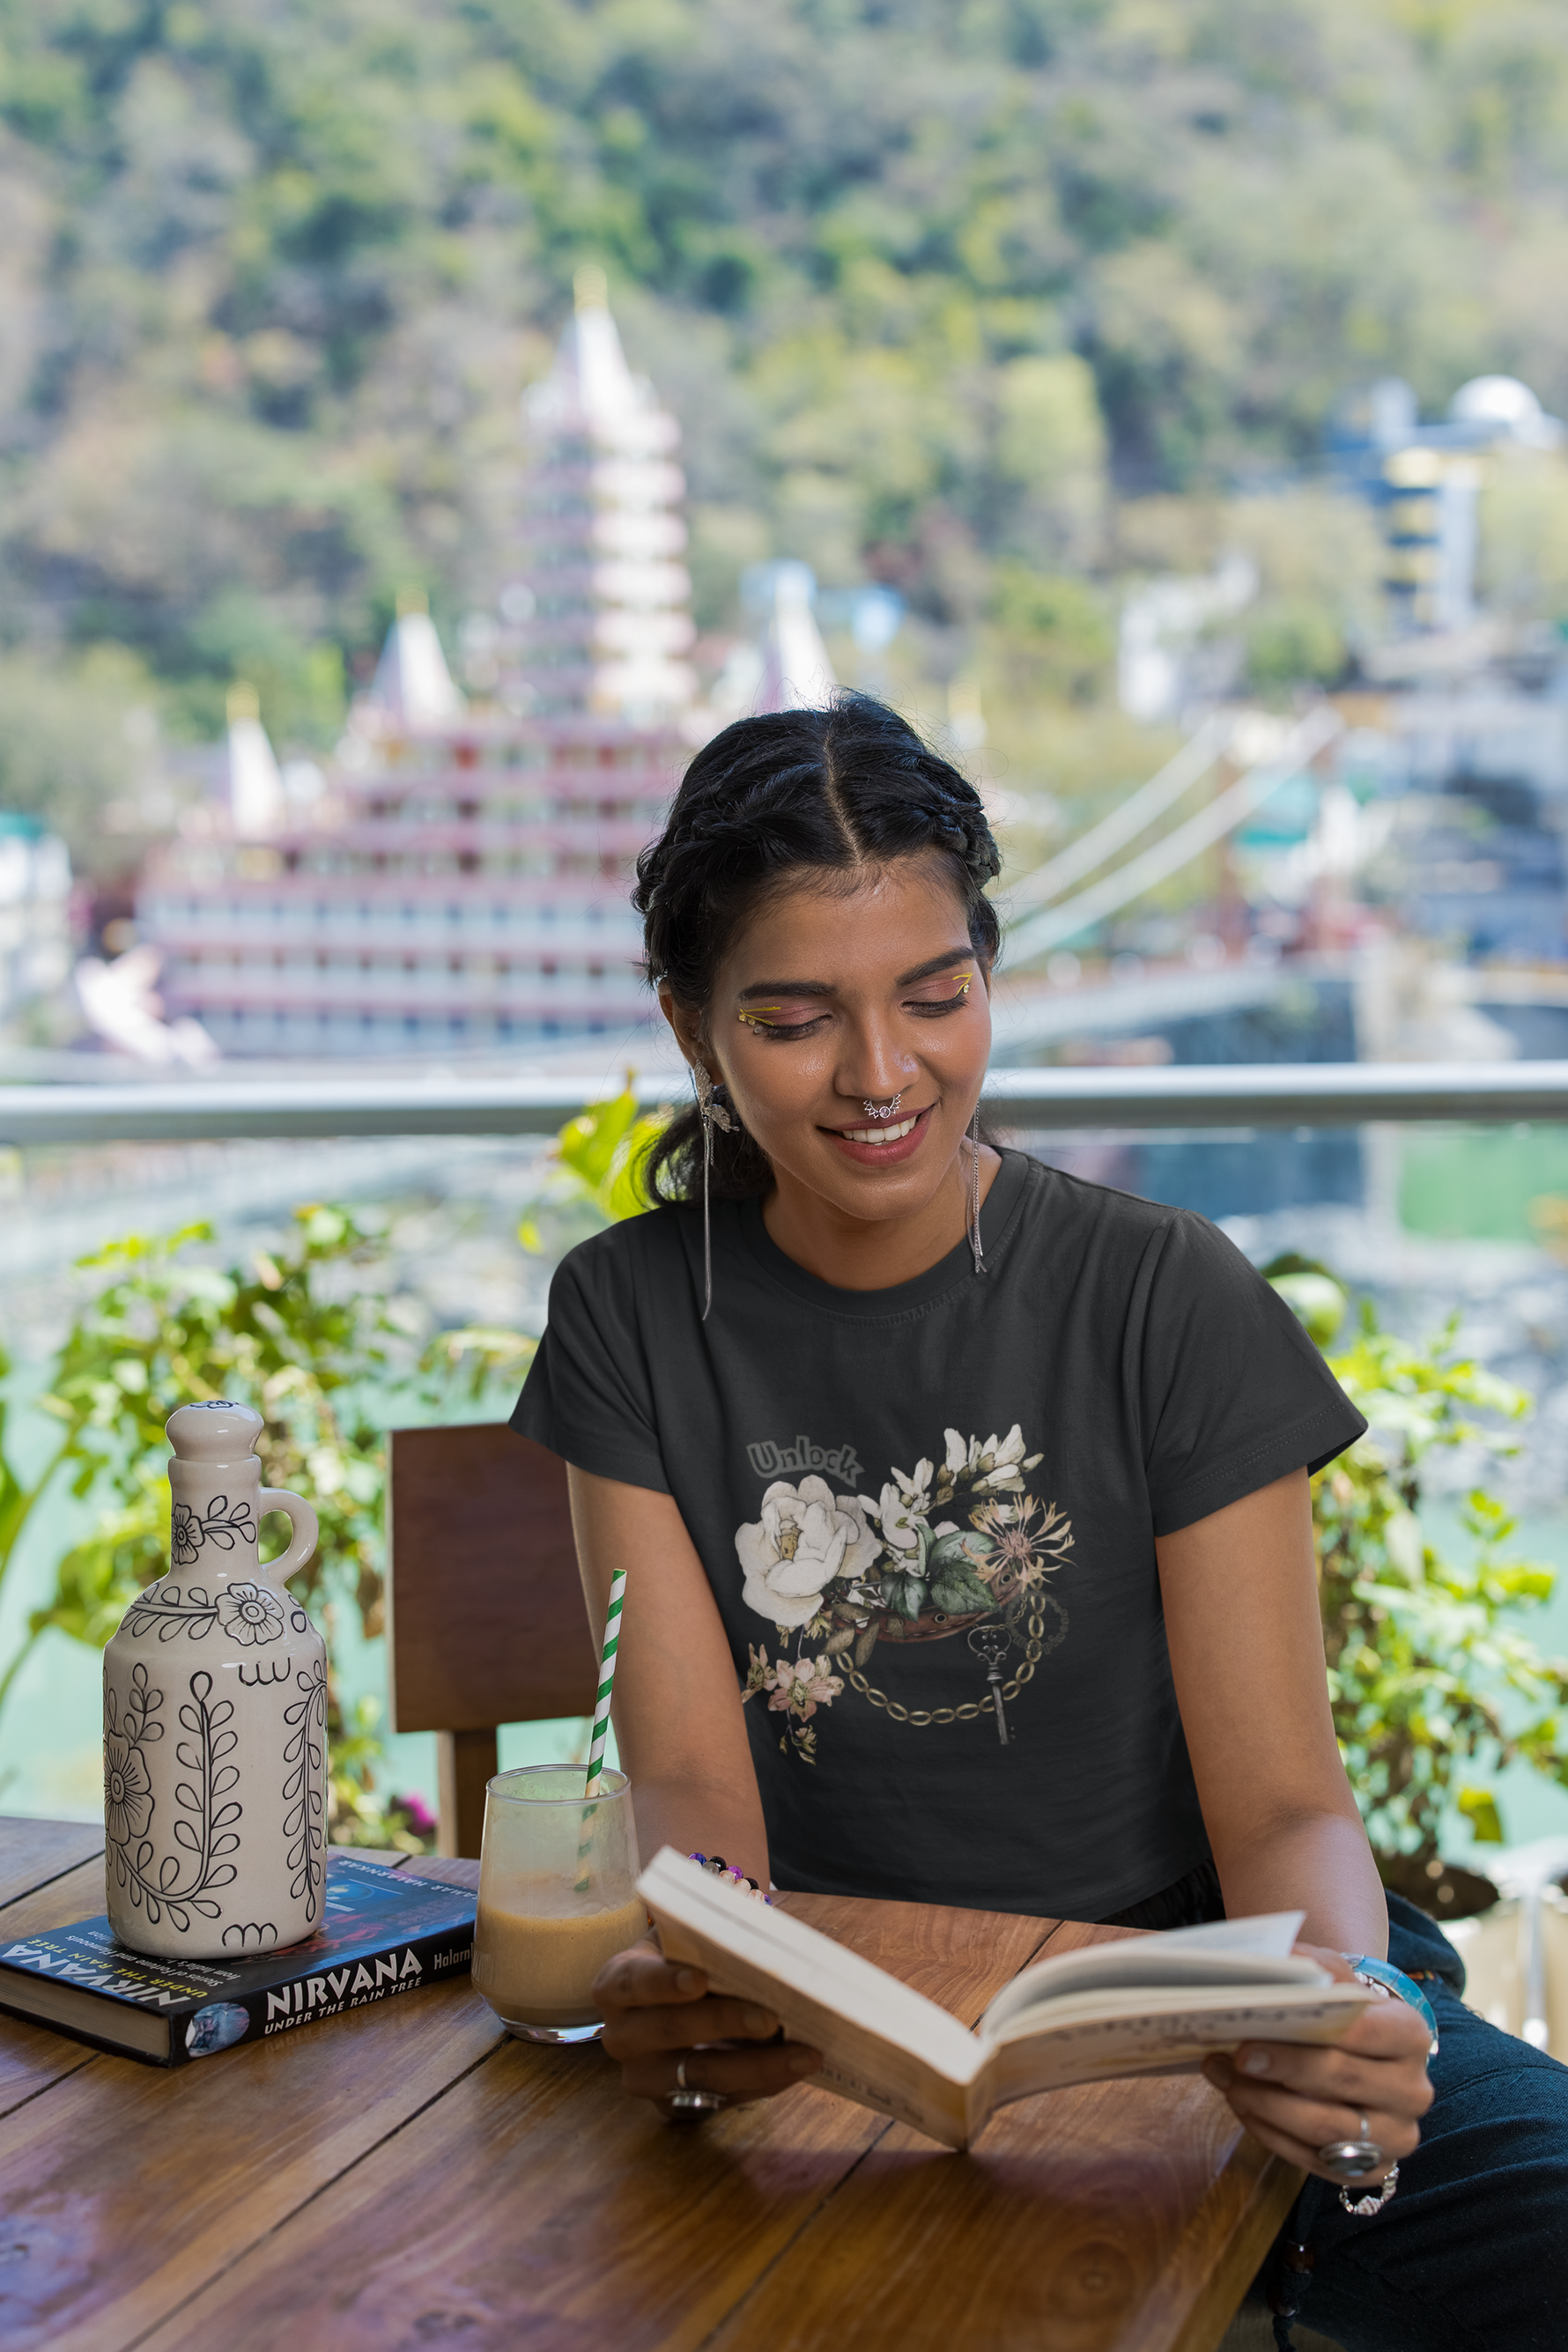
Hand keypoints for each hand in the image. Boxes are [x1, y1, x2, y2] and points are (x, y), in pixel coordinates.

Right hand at [593, 1936, 822, 2112]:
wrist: (670, 2006)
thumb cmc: (681, 1961)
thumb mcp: (683, 1941)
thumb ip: (708, 1933)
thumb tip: (753, 1917)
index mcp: (616, 1985)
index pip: (632, 1983)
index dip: (664, 1982)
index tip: (700, 1978)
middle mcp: (621, 2037)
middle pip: (671, 2031)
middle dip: (725, 2023)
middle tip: (771, 2017)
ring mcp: (646, 2078)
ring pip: (702, 2075)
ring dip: (758, 2064)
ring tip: (804, 2052)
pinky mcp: (674, 2107)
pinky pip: (724, 2098)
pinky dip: (765, 2081)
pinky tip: (797, 2066)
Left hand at [1201, 1944, 1433, 2186]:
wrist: (1366, 2053)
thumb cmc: (1344, 2011)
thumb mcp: (1334, 1978)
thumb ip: (1307, 1966)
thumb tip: (1266, 1963)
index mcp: (1410, 2035)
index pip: (1363, 2034)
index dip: (1306, 2039)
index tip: (1250, 2037)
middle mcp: (1412, 2091)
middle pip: (1341, 2082)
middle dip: (1280, 2070)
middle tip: (1233, 2057)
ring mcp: (1396, 2136)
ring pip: (1323, 2129)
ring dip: (1264, 2104)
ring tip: (1224, 2078)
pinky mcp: (1373, 2171)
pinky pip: (1313, 2160)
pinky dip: (1270, 2132)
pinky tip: (1241, 2103)